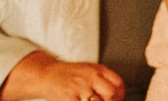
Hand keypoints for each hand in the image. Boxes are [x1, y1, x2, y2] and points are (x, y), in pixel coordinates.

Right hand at [8, 54, 125, 100]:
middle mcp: (90, 77)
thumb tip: (116, 92)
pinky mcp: (69, 98)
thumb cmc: (68, 74)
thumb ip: (102, 78)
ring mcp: (80, 88)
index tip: (119, 99)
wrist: (46, 75)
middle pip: (111, 94)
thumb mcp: (88, 69)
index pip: (118, 82)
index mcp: (97, 69)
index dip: (121, 94)